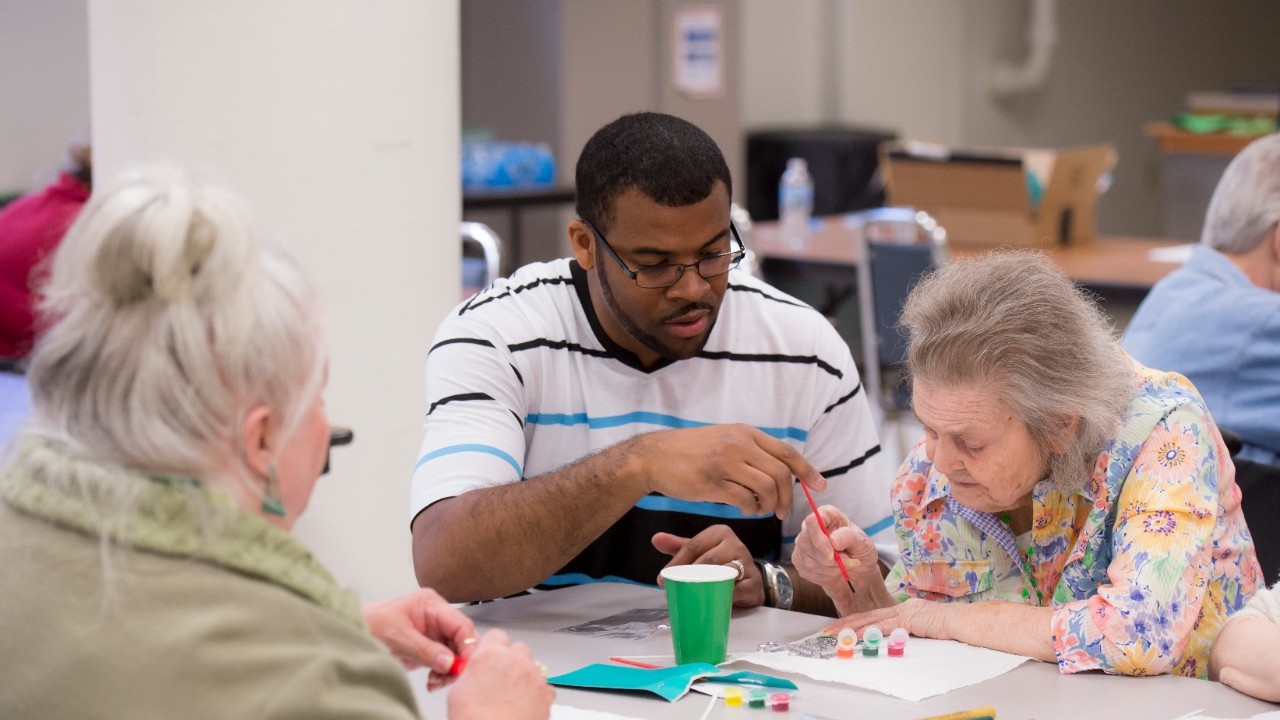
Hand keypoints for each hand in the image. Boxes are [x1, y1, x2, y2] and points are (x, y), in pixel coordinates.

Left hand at [361, 588, 476, 690]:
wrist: (354, 632)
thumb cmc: (371, 624)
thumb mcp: (399, 638)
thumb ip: (426, 649)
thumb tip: (450, 662)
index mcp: (431, 604)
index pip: (460, 624)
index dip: (467, 645)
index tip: (465, 664)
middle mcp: (436, 617)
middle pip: (461, 640)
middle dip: (458, 660)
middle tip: (451, 676)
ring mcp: (433, 633)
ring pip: (455, 653)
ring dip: (449, 670)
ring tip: (436, 681)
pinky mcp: (429, 647)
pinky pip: (444, 661)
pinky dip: (442, 674)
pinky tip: (433, 681)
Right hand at [447, 629, 554, 719]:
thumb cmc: (474, 718)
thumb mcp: (458, 690)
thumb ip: (471, 672)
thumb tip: (475, 672)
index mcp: (490, 654)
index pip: (496, 636)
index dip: (493, 647)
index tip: (491, 656)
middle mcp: (515, 660)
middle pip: (518, 648)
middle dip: (512, 660)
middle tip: (502, 678)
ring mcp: (533, 675)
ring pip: (533, 666)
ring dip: (525, 676)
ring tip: (513, 695)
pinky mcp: (546, 693)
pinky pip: (545, 687)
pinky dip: (537, 694)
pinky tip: (526, 705)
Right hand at [634, 424, 824, 520]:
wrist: (654, 457)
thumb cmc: (691, 452)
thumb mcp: (724, 439)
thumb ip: (750, 451)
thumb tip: (779, 473)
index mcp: (745, 433)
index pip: (786, 452)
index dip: (807, 471)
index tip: (820, 486)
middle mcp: (738, 444)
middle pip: (780, 473)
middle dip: (788, 497)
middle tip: (782, 512)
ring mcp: (725, 462)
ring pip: (766, 488)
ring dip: (769, 504)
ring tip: (761, 510)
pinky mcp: (712, 482)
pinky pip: (744, 500)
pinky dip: (750, 508)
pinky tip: (745, 508)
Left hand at [652, 525, 763, 607]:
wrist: (750, 578)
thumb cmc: (721, 561)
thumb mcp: (700, 551)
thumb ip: (678, 546)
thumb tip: (655, 538)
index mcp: (719, 532)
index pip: (693, 546)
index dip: (676, 563)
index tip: (662, 579)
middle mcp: (735, 543)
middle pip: (707, 559)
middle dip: (688, 576)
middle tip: (672, 590)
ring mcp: (747, 562)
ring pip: (723, 572)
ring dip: (705, 586)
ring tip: (690, 595)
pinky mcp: (754, 582)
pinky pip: (738, 590)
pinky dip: (725, 596)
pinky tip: (713, 601)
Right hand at [792, 505, 879, 593]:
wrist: (857, 571)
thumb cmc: (859, 550)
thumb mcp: (862, 542)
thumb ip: (849, 537)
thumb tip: (833, 540)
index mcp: (827, 515)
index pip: (812, 521)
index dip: (819, 538)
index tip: (832, 554)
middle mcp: (810, 527)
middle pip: (806, 541)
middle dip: (828, 559)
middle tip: (847, 561)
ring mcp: (802, 544)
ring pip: (807, 560)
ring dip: (829, 569)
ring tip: (842, 566)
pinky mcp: (799, 561)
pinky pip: (806, 571)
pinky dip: (824, 576)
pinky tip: (833, 572)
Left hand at [821, 598, 951, 639]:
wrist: (964, 621)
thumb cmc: (949, 627)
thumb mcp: (924, 629)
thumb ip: (908, 631)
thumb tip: (895, 640)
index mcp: (903, 609)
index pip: (872, 615)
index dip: (854, 621)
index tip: (839, 627)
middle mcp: (901, 608)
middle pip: (866, 616)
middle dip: (845, 623)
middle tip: (827, 631)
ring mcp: (904, 612)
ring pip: (871, 620)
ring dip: (851, 628)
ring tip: (835, 634)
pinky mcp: (909, 619)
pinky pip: (885, 626)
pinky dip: (869, 631)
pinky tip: (857, 636)